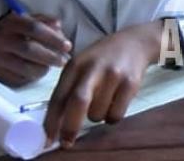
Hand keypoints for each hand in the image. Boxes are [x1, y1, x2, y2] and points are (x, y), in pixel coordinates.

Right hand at [0, 14, 71, 86]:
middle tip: (64, 60)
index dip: (53, 37)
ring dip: (44, 68)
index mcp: (10, 23)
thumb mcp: (25, 20)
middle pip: (29, 49)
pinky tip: (38, 70)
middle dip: (51, 56)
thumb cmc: (12, 33)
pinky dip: (32, 76)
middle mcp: (0, 40)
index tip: (68, 45)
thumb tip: (58, 25)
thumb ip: (44, 21)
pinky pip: (19, 79)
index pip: (34, 28)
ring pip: (25, 68)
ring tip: (52, 65)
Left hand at [44, 22, 159, 147]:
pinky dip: (112, 117)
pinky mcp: (130, 83)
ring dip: (97, 117)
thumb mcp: (82, 64)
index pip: (58, 96)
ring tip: (103, 102)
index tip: (48, 139)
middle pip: (78, 103)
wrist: (135, 41)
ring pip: (97, 114)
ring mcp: (113, 75)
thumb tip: (57, 121)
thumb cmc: (103, 57)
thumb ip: (70, 87)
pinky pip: (116, 115)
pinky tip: (116, 102)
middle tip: (67, 142)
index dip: (51, 121)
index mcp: (75, 65)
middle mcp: (93, 68)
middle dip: (70, 127)